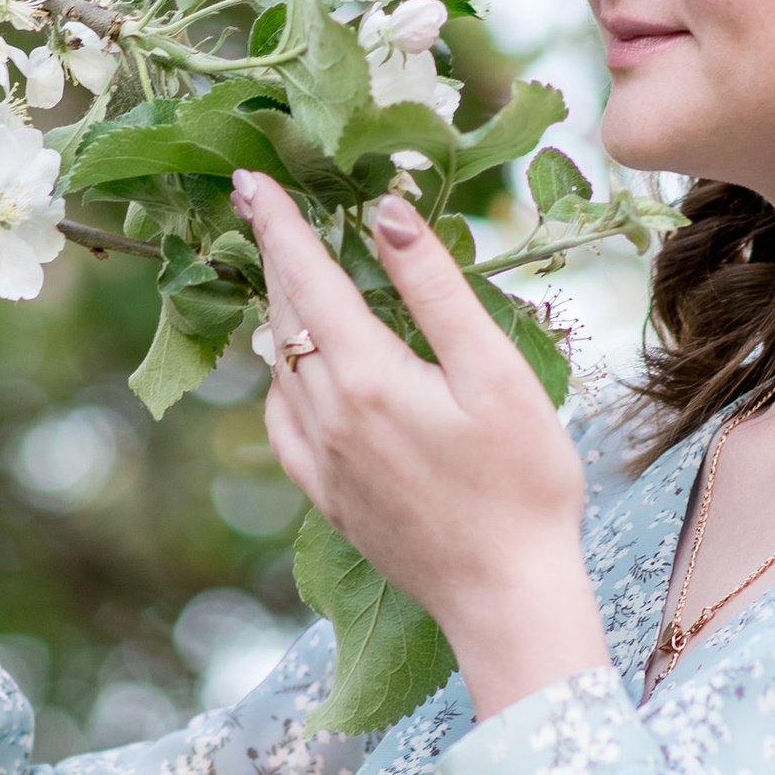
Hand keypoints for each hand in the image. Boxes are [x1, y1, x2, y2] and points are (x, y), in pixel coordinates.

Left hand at [237, 175, 611, 721]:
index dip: (278, 222)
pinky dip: (282, 377)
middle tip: (258, 204)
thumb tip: (384, 212)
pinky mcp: (325, 496)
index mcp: (367, 376)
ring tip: (284, 272)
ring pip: (279, 366)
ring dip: (277, 312)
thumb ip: (435, 289)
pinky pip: (282, 420)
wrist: (505, 596)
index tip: (251, 178)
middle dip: (272, 253)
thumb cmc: (523, 482)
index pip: (306, 275)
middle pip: (284, 315)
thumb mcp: (495, 373)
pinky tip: (296, 368)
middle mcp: (326, 415)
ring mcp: (319, 460)